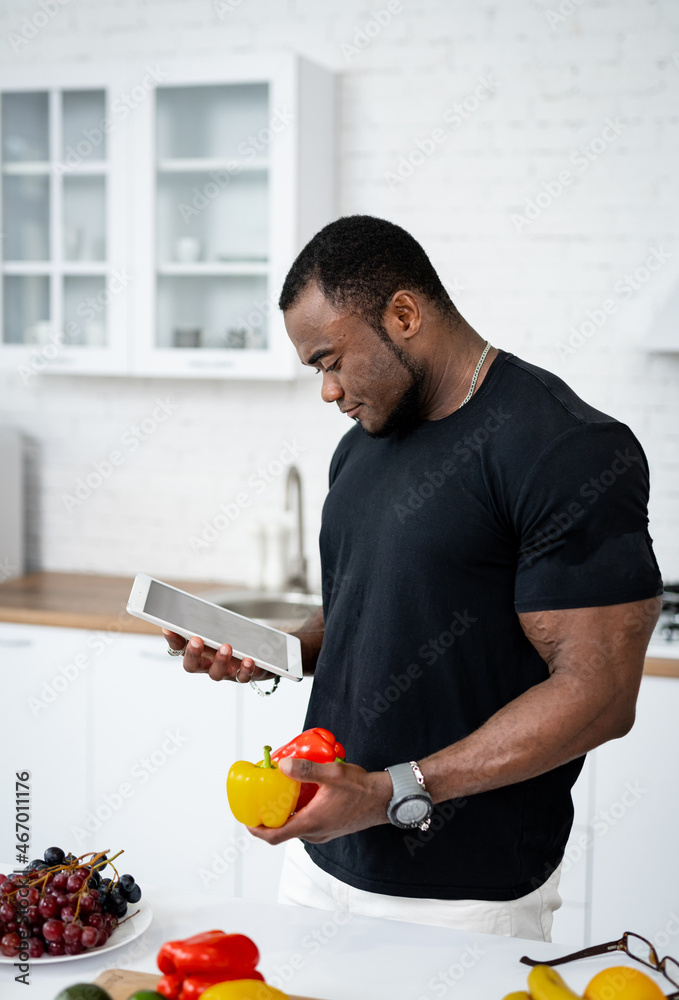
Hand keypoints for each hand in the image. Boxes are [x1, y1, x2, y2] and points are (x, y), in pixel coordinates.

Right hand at [161, 629, 274, 683]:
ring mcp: (223, 672)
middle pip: (192, 665)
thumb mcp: (219, 627)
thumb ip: (206, 619)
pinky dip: (245, 669)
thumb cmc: (232, 638)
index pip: (178, 647)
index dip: (172, 639)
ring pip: (216, 674)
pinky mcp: (242, 675)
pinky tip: (248, 660)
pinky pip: (242, 677)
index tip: (168, 628)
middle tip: (196, 640)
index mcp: (196, 650)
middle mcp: (206, 665)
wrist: (258, 654)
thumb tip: (192, 606)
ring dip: (220, 661)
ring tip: (226, 647)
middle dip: (192, 654)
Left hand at [246, 758, 392, 844]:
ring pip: (296, 827)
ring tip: (280, 793)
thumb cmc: (362, 789)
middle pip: (283, 831)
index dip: (256, 830)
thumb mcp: (332, 774)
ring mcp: (323, 832)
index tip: (246, 819)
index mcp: (311, 823)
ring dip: (285, 814)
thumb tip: (283, 766)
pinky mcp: (330, 828)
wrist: (385, 799)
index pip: (274, 836)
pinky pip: (307, 823)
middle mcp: (315, 832)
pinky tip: (302, 794)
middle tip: (261, 799)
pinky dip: (298, 812)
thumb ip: (306, 770)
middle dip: (269, 817)